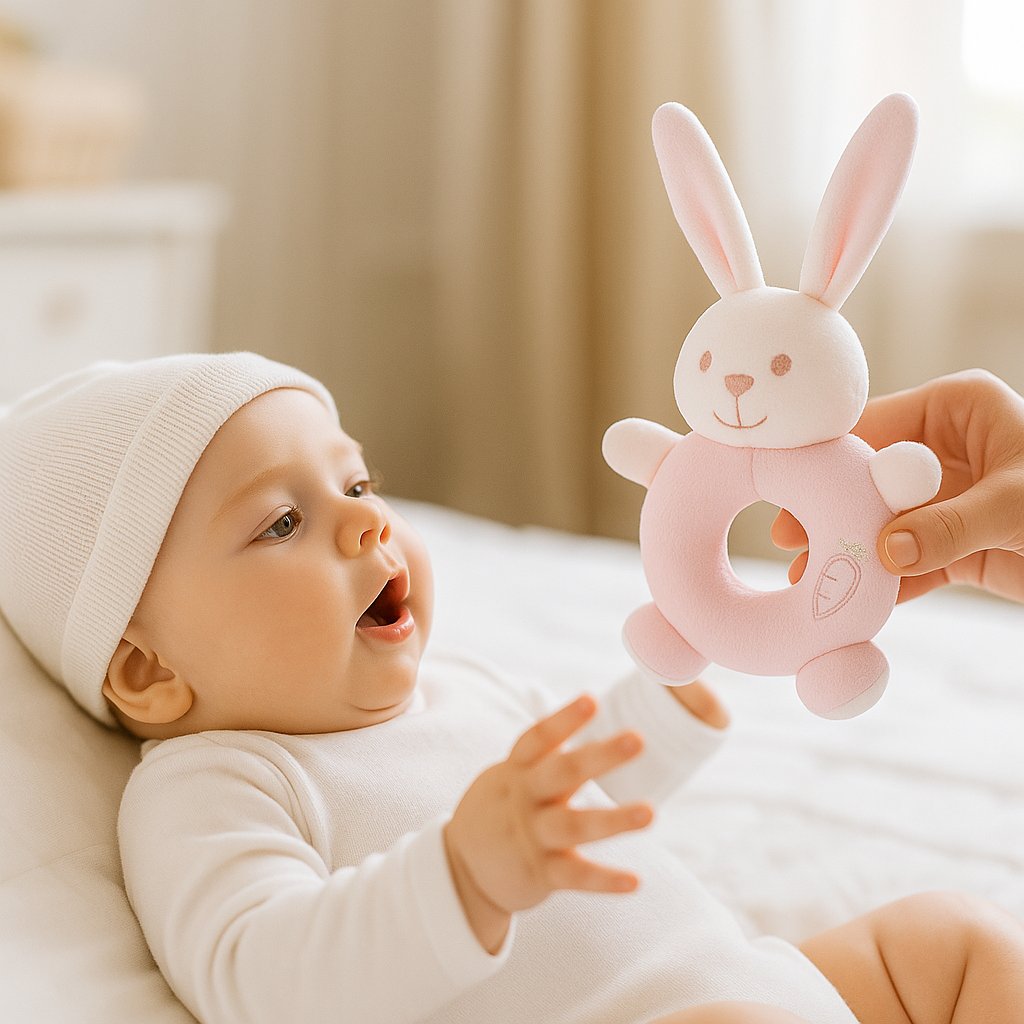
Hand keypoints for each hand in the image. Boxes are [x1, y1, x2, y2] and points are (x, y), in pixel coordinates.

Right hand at [444, 694, 652, 951]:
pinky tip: (634, 881)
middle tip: (637, 739)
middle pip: (562, 773)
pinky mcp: (540, 874)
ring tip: (650, 813)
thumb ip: (544, 754)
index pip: (538, 739)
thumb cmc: (498, 811)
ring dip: (614, 820)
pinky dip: (605, 881)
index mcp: (516, 771)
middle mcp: (524, 800)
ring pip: (574, 826)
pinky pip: (576, 876)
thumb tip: (585, 709)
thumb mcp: (509, 777)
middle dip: (600, 756)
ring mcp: (531, 837)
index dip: (564, 720)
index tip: (591, 700)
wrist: (460, 871)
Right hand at [772, 369, 1023, 602]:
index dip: (830, 457)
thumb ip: (951, 525)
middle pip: (867, 478)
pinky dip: (884, 583)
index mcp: (957, 409)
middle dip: (830, 511)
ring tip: (809, 578)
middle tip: (790, 539)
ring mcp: (946, 498)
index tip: (788, 483)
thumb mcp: (1019, 505)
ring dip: (850, 552)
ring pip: (881, 524)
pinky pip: (908, 562)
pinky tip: (853, 600)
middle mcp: (944, 449)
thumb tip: (887, 551)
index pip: (875, 425)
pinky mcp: (954, 545)